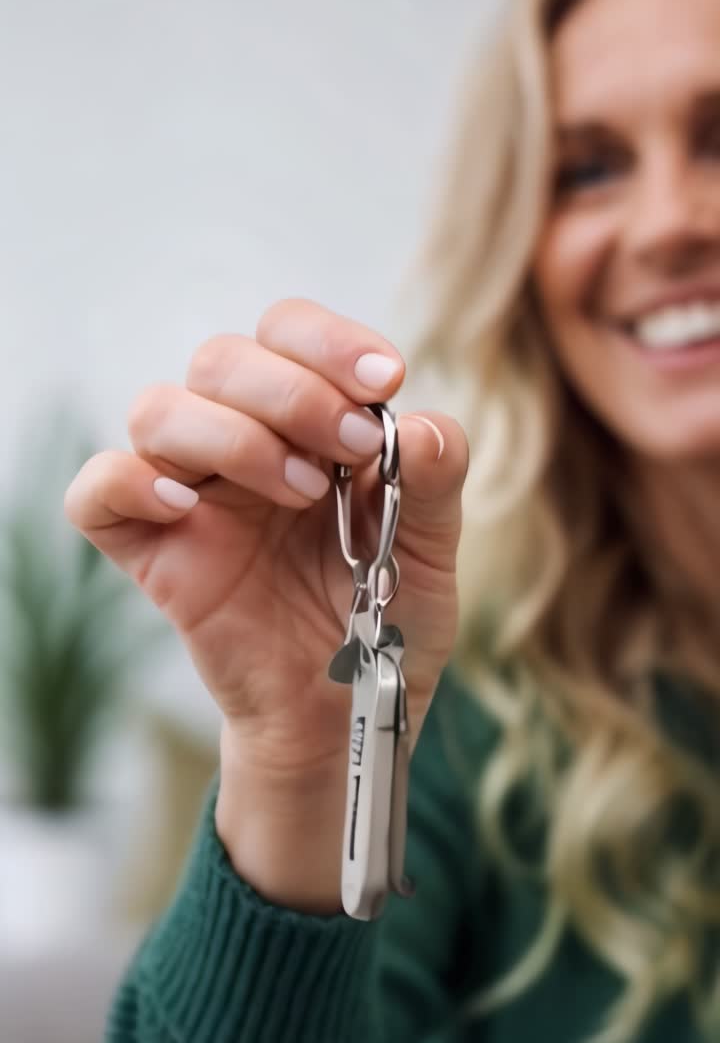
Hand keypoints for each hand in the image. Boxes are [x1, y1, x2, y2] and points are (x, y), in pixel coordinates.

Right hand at [65, 299, 468, 816]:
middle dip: (292, 391)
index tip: (385, 379)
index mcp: (304, 422)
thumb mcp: (431, 548)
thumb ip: (434, 481)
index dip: (328, 340)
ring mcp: (189, 495)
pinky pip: (98, 494)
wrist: (344, 708)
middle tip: (350, 446)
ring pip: (158, 410)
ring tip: (300, 492)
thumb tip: (417, 428)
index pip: (287, 333)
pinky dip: (128, 483)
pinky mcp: (153, 552)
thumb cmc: (383, 617)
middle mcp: (239, 443)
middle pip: (221, 359)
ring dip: (232, 434)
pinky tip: (187, 508)